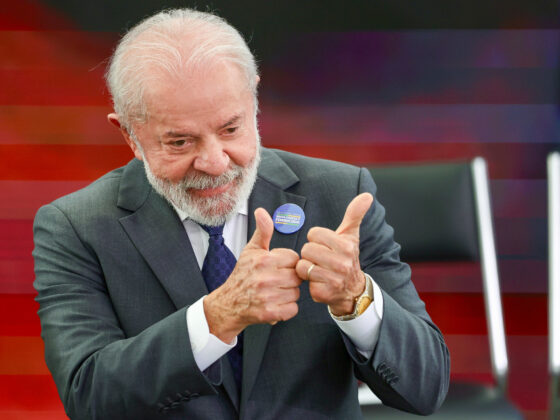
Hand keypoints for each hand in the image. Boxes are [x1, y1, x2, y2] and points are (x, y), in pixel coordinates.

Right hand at [204, 208, 301, 342]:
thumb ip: (263, 231)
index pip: (294, 258)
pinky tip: (276, 303)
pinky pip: (293, 309)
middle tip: (277, 280)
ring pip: (296, 293)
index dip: (287, 263)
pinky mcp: (269, 313)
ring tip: (275, 292)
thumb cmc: (242, 275)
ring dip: (289, 294)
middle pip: (297, 276)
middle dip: (290, 278)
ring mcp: (267, 297)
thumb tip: (262, 211)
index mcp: (264, 260)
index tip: (278, 267)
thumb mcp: (251, 250)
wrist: (229, 303)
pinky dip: (287, 309)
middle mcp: (265, 278)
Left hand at [295, 193, 373, 315]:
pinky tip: (318, 281)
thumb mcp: (351, 235)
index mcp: (346, 246)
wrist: (352, 290)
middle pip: (307, 249)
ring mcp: (333, 279)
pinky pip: (303, 280)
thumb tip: (367, 195)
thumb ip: (355, 214)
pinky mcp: (323, 293)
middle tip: (322, 260)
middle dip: (311, 254)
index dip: (317, 240)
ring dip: (307, 267)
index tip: (327, 247)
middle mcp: (342, 263)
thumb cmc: (347, 257)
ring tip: (319, 270)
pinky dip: (308, 281)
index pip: (314, 234)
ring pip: (303, 265)